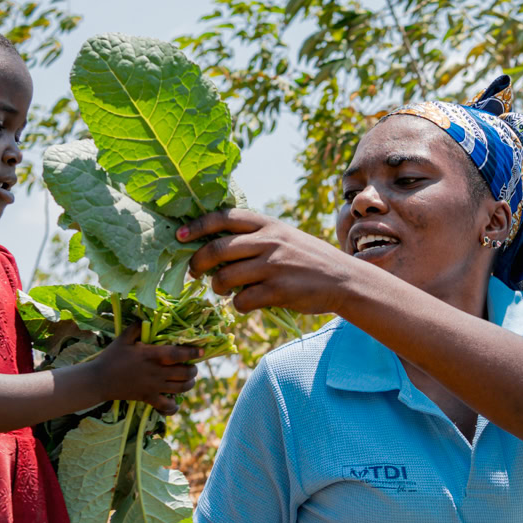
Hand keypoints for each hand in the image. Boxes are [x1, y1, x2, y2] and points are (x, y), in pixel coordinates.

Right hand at [92, 324, 200, 412]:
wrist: (98, 380)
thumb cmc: (111, 357)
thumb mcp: (123, 338)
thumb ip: (137, 328)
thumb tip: (146, 318)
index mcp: (152, 355)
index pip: (178, 354)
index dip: (192, 352)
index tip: (201, 351)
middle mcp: (156, 372)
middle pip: (185, 373)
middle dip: (193, 370)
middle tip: (192, 367)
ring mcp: (153, 387)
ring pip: (181, 389)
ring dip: (188, 384)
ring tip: (188, 380)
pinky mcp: (148, 398)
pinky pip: (167, 406)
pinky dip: (174, 406)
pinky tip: (174, 402)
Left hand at [181, 209, 363, 316]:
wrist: (343, 280)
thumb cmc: (309, 259)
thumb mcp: (284, 236)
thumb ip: (255, 237)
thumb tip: (215, 245)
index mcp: (267, 224)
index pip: (222, 218)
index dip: (196, 227)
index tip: (179, 236)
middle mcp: (268, 241)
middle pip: (216, 250)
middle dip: (198, 264)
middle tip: (194, 273)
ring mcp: (273, 266)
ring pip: (224, 278)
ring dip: (217, 288)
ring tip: (224, 291)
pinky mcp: (277, 291)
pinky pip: (241, 300)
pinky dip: (237, 305)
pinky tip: (246, 303)